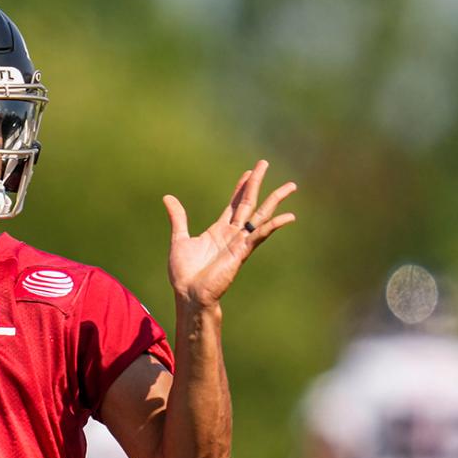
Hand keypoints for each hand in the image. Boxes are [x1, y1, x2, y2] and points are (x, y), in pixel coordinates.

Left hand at [163, 160, 296, 306]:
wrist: (188, 294)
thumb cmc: (185, 273)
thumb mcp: (179, 239)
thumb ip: (178, 218)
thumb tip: (168, 198)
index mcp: (219, 230)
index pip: (234, 204)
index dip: (241, 187)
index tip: (249, 172)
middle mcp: (232, 234)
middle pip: (249, 203)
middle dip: (256, 183)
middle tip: (264, 163)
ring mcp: (239, 242)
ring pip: (260, 216)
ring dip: (274, 200)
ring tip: (290, 186)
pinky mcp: (242, 252)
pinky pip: (260, 235)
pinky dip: (274, 225)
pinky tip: (288, 216)